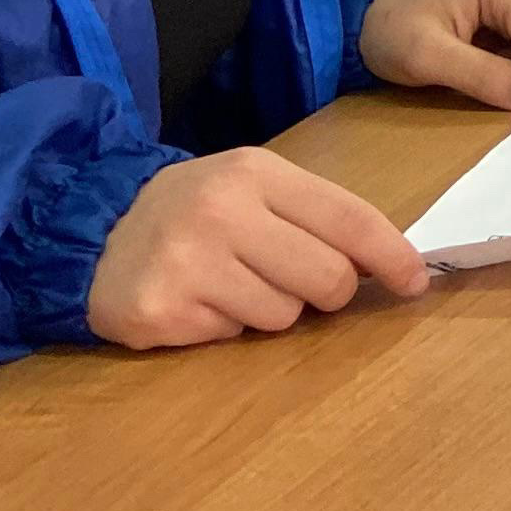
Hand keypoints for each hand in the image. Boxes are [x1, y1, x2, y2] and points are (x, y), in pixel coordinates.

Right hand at [86, 148, 426, 349]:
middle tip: (294, 281)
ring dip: (269, 310)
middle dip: (327, 293)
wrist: (94, 232)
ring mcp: (187, 263)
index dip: (392, 256)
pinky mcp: (160, 311)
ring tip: (230, 283)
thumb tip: (391, 263)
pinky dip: (225, 327)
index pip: (349, 218)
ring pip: (283, 316)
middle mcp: (222, 212)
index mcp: (256, 172)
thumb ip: (317, 217)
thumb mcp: (253, 188)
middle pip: (328, 278)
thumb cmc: (195, 211)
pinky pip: (231, 337)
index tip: (415, 281)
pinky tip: (196, 302)